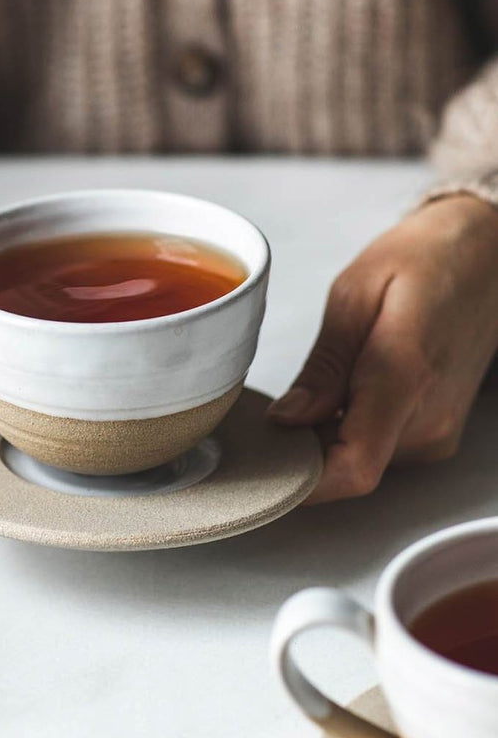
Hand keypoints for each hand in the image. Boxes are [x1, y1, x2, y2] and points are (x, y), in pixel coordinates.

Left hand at [268, 194, 497, 502]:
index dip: (301, 480)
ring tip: (312, 391)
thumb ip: (324, 365)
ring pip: (359, 462)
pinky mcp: (436, 435)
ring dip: (322, 440)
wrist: (489, 256)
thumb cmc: (425, 259)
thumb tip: (287, 420)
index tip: (263, 461)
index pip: (353, 467)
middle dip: (300, 452)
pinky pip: (377, 450)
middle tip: (269, 413)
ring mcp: (438, 432)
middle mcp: (429, 418)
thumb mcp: (356, 293)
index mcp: (405, 376)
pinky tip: (338, 394)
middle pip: (347, 469)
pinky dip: (345, 432)